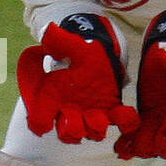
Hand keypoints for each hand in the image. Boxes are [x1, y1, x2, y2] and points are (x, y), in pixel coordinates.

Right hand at [16, 14, 139, 143]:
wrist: (96, 47)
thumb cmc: (77, 49)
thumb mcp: (68, 43)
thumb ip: (58, 41)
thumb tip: (48, 33)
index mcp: (53, 99)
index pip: (40, 119)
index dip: (40, 124)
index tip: (42, 124)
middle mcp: (71, 111)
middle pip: (67, 133)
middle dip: (71, 130)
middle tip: (75, 120)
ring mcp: (93, 113)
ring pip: (92, 132)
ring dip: (95, 129)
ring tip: (99, 118)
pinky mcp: (112, 110)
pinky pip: (121, 122)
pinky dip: (125, 122)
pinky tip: (126, 113)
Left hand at [115, 9, 165, 159]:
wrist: (162, 58)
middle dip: (157, 146)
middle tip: (141, 146)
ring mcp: (163, 123)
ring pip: (155, 146)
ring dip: (142, 149)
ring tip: (126, 152)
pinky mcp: (149, 122)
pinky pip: (141, 139)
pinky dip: (131, 146)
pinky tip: (119, 149)